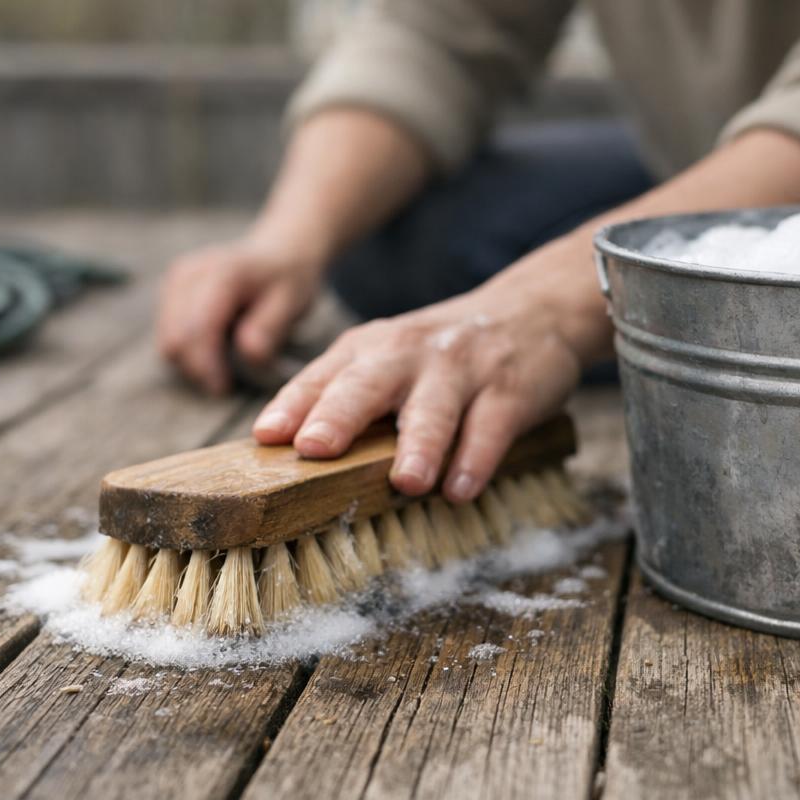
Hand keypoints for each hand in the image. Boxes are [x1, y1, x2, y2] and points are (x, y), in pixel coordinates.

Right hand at [155, 236, 323, 395]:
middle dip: (196, 368)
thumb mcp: (292, 303)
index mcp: (222, 274)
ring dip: (189, 360)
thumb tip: (249, 353)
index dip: (206, 365)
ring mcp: (177, 278)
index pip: (197, 329)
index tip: (223, 388)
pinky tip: (213, 346)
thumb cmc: (287, 281)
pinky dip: (186, 348)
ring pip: (166, 339)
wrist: (279, 253)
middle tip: (223, 383)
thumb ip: (269, 328)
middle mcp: (191, 272)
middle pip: (174, 338)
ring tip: (221, 363)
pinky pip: (167, 332)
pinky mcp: (172, 288)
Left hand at [251, 280, 605, 502]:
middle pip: (367, 384)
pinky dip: (476, 460)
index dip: (293, 406)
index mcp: (369, 349)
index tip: (266, 436)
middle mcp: (408, 354)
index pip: (322, 378)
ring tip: (406, 483)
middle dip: (339, 416)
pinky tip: (461, 489)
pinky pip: (489, 427)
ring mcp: (459, 370)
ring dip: (418, 446)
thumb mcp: (387, 359)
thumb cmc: (441, 354)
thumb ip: (341, 396)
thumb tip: (285, 455)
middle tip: (314, 448)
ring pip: (433, 408)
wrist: (533, 310)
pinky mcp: (508, 390)